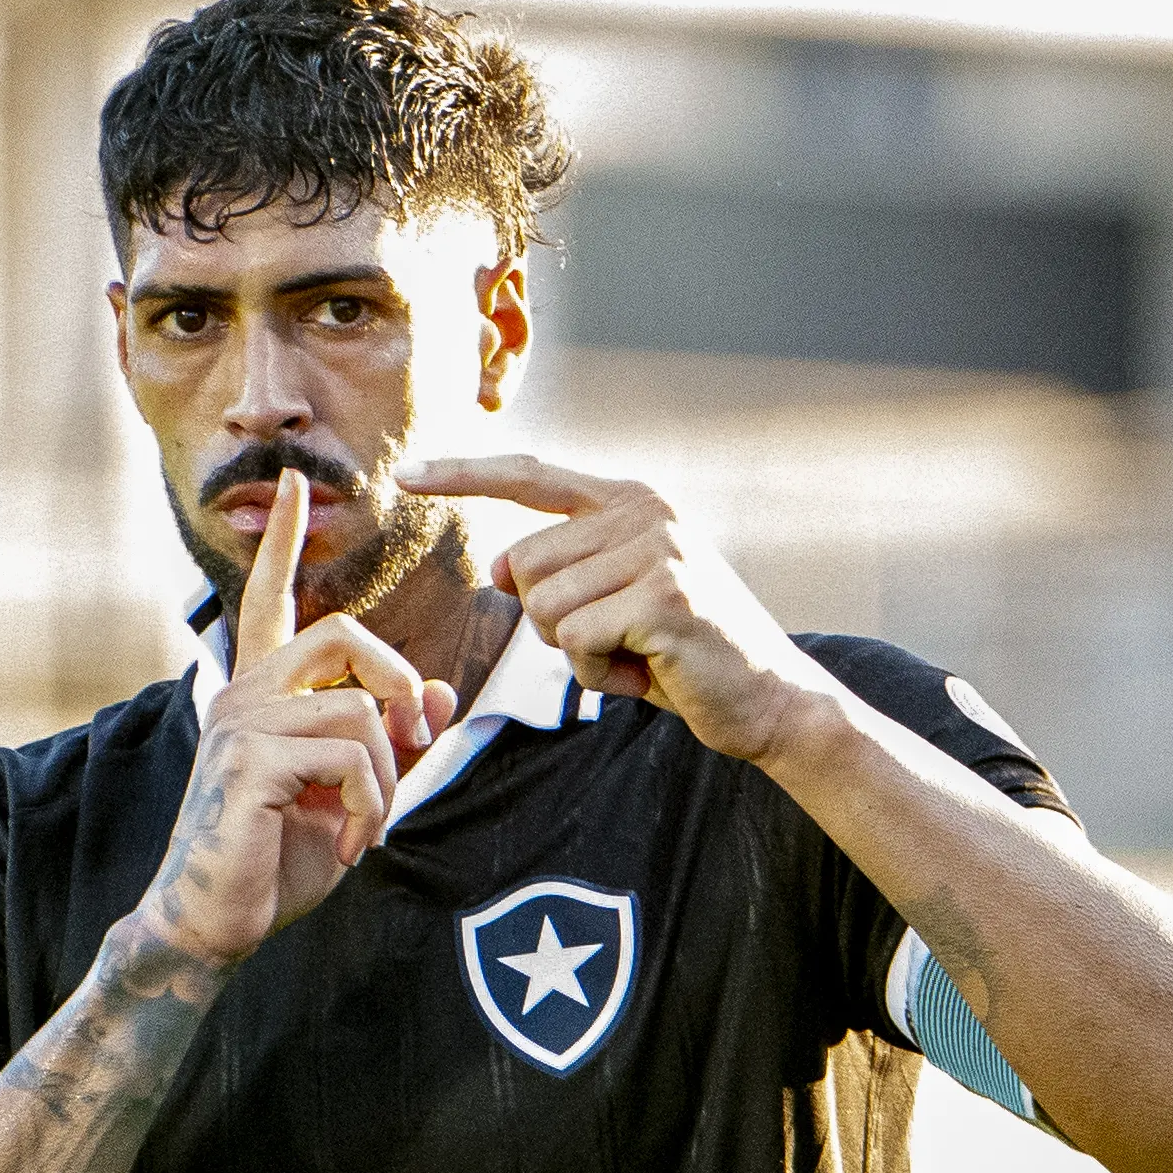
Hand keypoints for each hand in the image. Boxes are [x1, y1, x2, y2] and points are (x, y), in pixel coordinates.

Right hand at [140, 470, 460, 966]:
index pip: (267, 600)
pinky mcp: (250, 760)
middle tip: (411, 742)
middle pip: (343, 634)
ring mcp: (242, 722)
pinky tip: (346, 844)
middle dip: (396, 681)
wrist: (212, 925)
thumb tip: (442, 692)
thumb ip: (393, 743)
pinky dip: (369, 806)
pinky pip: (351, 756)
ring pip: (361, 711)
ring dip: (386, 780)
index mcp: (259, 694)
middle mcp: (243, 694)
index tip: (297, 486)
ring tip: (363, 828)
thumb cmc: (273, 863)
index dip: (285, 544)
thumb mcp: (350, 796)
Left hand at [397, 455, 825, 763]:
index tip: (405, 475)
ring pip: (543, 607)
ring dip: (575, 652)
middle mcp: (644, 511)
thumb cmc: (682, 653)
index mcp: (630, 500)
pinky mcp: (663, 597)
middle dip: (550, 622)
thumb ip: (562, 574)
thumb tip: (499, 568)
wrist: (768, 697)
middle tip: (616, 639)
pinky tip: (647, 672)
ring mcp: (657, 550)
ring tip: (635, 653)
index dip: (462, 475)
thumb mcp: (616, 601)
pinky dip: (596, 673)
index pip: (530, 475)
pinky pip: (574, 642)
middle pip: (524, 565)